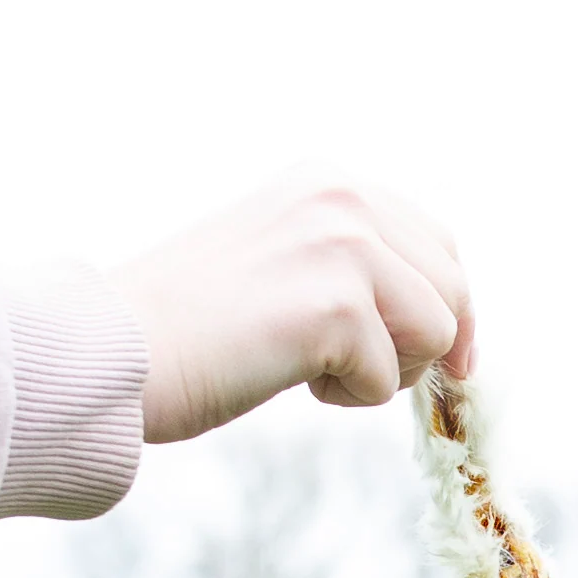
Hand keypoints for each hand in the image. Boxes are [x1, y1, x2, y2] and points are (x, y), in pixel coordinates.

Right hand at [107, 178, 474, 444]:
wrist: (124, 350)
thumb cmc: (198, 327)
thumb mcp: (287, 265)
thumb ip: (353, 268)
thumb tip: (441, 320)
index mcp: (329, 180)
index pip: (439, 242)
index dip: (452, 309)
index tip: (452, 363)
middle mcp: (342, 195)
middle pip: (453, 286)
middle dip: (426, 347)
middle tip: (359, 371)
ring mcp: (342, 243)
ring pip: (437, 331)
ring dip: (386, 372)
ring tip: (314, 367)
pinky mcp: (336, 303)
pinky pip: (389, 378)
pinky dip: (347, 396)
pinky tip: (288, 376)